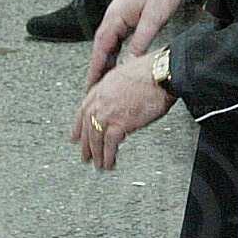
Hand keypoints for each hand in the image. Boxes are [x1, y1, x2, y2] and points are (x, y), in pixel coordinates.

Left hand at [72, 54, 174, 170]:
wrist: (160, 74)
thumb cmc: (151, 71)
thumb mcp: (126, 74)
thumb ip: (118, 89)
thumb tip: (122, 98)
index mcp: (101, 88)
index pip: (84, 111)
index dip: (79, 126)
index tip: (77, 137)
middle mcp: (100, 100)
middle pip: (87, 127)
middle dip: (86, 145)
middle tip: (85, 157)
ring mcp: (108, 112)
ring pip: (95, 138)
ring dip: (96, 154)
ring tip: (98, 165)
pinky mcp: (119, 123)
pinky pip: (109, 144)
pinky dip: (108, 156)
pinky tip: (109, 164)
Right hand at [85, 0, 213, 87]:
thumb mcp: (154, 18)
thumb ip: (141, 41)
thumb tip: (129, 64)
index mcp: (116, 14)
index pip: (101, 47)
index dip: (95, 68)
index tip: (91, 86)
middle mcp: (113, 14)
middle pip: (100, 46)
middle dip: (96, 68)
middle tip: (92, 90)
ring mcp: (119, 13)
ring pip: (108, 42)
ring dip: (105, 60)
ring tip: (103, 81)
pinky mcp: (127, 13)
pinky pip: (115, 36)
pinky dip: (113, 51)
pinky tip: (117, 61)